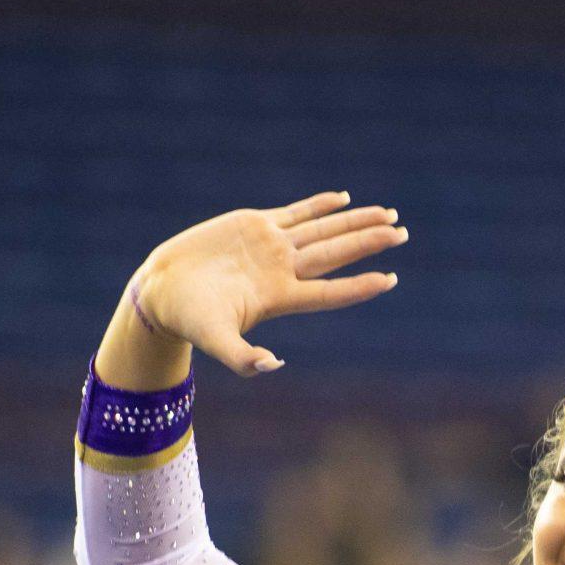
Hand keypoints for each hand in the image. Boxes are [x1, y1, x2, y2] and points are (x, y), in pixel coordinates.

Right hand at [130, 190, 406, 375]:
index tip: (390, 278)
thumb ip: (242, 358)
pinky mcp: (254, 225)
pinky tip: (343, 199)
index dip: (359, 285)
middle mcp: (283, 270)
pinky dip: (320, 205)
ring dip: (356, 221)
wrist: (162, 290)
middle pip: (336, 253)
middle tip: (403, 232)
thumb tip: (272, 365)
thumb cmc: (188, 318)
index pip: (330, 292)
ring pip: (323, 230)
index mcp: (280, 296)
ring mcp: (271, 246)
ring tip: (390, 214)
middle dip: (370, 242)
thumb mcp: (215, 341)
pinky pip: (296, 212)